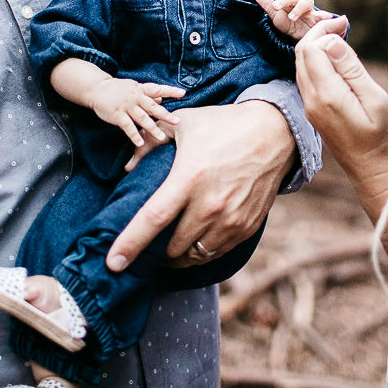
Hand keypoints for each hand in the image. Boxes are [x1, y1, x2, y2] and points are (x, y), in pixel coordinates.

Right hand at [90, 78, 184, 146]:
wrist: (96, 88)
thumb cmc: (118, 89)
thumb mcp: (133, 88)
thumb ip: (147, 94)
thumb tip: (162, 99)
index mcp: (140, 90)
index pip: (157, 89)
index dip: (170, 91)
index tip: (183, 93)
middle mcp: (135, 97)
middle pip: (153, 107)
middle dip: (165, 115)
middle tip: (177, 121)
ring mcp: (126, 106)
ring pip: (142, 118)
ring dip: (152, 129)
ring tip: (161, 138)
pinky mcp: (117, 115)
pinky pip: (128, 127)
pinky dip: (134, 135)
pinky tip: (140, 143)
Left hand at [106, 101, 294, 270]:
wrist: (274, 133)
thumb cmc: (224, 125)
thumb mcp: (184, 125)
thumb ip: (151, 144)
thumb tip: (128, 167)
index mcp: (189, 179)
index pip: (153, 220)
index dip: (130, 244)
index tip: (113, 263)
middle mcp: (210, 205)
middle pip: (171, 247)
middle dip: (154, 251)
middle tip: (147, 245)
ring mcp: (231, 219)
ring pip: (194, 256)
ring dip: (177, 255)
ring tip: (169, 248)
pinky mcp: (246, 227)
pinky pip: (216, 253)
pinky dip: (201, 252)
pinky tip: (194, 241)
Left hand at [256, 0, 347, 41]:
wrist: (305, 38)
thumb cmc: (291, 25)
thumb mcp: (277, 18)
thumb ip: (268, 7)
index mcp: (287, 2)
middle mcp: (299, 4)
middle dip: (284, 0)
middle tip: (276, 7)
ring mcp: (310, 11)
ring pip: (307, 1)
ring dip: (299, 7)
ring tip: (291, 17)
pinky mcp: (319, 20)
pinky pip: (323, 16)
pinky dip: (324, 15)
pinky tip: (324, 17)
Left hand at [294, 19, 387, 252]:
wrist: (376, 172)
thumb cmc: (383, 138)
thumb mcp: (374, 99)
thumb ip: (350, 69)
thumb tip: (330, 41)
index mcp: (326, 96)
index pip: (310, 49)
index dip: (324, 31)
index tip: (344, 23)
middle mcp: (311, 101)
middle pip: (301, 55)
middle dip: (317, 35)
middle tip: (342, 25)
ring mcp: (310, 108)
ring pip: (302, 66)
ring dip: (317, 48)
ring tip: (340, 37)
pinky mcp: (315, 112)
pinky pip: (308, 79)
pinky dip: (318, 62)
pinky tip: (337, 59)